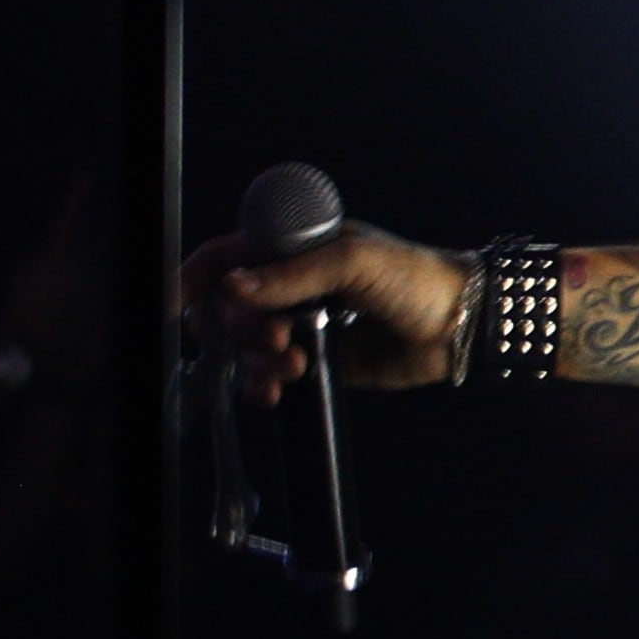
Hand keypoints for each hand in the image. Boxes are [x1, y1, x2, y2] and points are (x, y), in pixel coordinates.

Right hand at [177, 221, 473, 401]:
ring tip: (294, 365)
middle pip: (232, 307)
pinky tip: (275, 391)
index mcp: (296, 247)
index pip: (229, 254)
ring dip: (259, 358)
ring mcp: (305, 323)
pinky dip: (265, 384)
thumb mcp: (352, 262)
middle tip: (278, 338)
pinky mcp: (321, 359)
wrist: (461, 326)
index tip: (177, 304)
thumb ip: (292, 275)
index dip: (198, 276)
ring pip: (250, 344)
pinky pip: (274, 374)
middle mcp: (294, 284)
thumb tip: (233, 286)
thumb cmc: (414, 278)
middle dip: (242, 328)